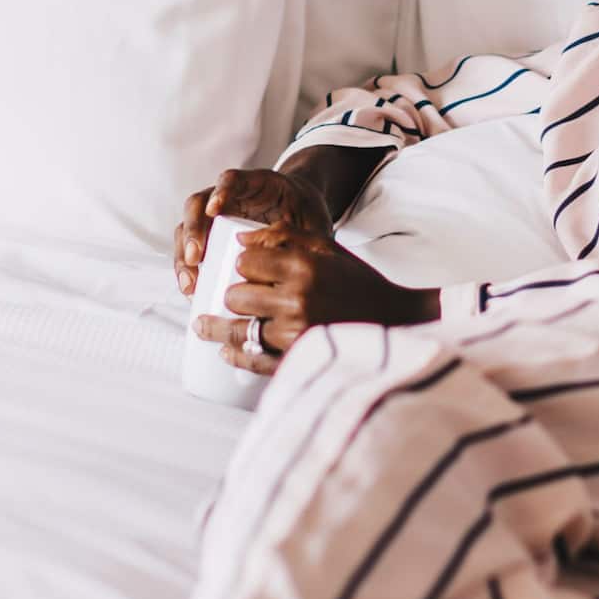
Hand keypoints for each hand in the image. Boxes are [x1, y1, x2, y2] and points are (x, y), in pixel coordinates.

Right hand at [173, 168, 330, 297]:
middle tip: (195, 258)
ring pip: (188, 227)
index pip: (233, 179)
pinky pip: (191, 249)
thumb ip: (302, 237)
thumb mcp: (311, 222)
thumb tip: (286, 261)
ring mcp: (215, 216)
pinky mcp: (210, 237)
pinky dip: (187, 268)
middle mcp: (228, 197)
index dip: (222, 191)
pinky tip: (191, 289)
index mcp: (257, 184)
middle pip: (199, 204)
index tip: (215, 210)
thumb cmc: (306, 215)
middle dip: (194, 230)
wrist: (303, 213)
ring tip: (189, 283)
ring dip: (183, 255)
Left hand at [193, 220, 439, 375]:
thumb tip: (240, 239)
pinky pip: (253, 360)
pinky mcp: (295, 361)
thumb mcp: (328, 249)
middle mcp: (296, 299)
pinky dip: (236, 355)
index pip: (246, 262)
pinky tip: (226, 351)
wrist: (396, 324)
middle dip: (234, 295)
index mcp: (303, 267)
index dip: (242, 265)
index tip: (247, 269)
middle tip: (238, 297)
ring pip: (238, 329)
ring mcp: (294, 334)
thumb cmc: (359, 284)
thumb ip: (285, 236)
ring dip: (217, 328)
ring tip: (202, 326)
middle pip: (236, 295)